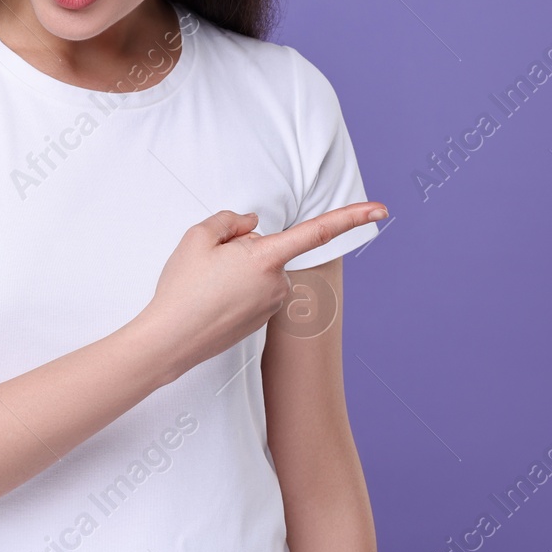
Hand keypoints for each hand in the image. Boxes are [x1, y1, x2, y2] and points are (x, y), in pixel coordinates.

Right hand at [138, 202, 387, 376]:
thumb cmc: (182, 289)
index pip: (318, 231)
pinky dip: (235, 290)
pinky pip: (253, 291)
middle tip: (207, 265)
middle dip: (241, 249)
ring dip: (237, 271)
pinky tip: (211, 301)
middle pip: (267, 250)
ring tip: (205, 286)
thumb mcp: (198, 237)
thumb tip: (250, 224)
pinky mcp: (260, 321)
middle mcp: (277, 283)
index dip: (352, 217)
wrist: (170, 341)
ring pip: (259, 272)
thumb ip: (230, 220)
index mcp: (266, 258)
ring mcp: (270, 305)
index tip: (382, 209)